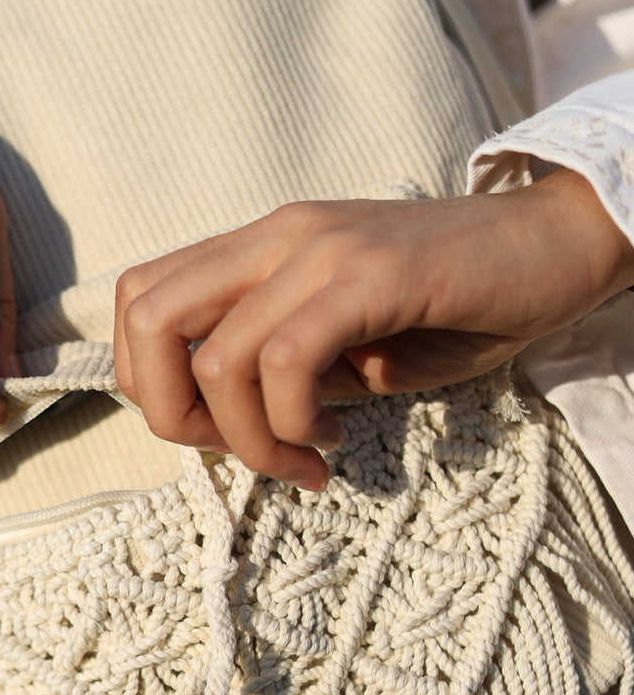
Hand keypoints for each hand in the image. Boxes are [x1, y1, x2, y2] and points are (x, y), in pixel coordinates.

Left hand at [114, 169, 633, 488]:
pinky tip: (331, 438)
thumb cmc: (452, 305)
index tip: (216, 431)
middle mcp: (275, 237)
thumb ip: (278, 369)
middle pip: (147, 320)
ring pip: (216, 357)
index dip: (152, 383)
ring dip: (249, 438)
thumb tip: (223, 423)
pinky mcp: (370, 275)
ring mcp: (319, 250)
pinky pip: (287, 360)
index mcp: (258, 247)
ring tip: (303, 457)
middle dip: (171, 414)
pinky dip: (292, 422)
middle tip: (234, 453)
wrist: (554, 247)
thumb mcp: (344, 343)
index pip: (141, 302)